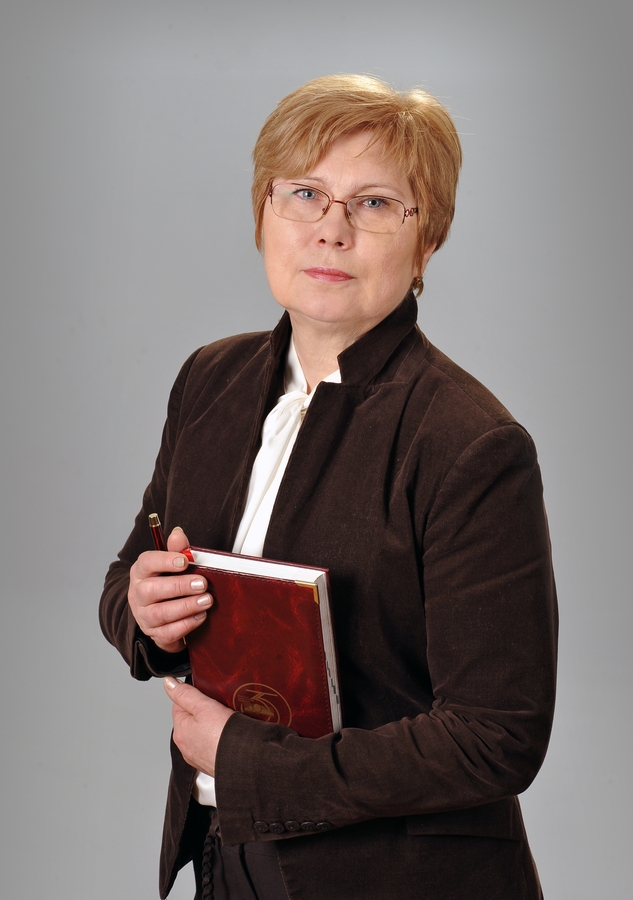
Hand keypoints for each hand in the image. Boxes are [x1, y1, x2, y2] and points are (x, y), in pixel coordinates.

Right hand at [128, 526, 211, 652]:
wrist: (161, 616)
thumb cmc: (169, 583)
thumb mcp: (173, 566)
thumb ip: (177, 550)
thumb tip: (178, 533)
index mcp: (142, 572)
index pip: (147, 562)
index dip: (165, 561)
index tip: (184, 561)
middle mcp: (138, 594)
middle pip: (152, 590)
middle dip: (179, 586)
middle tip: (202, 584)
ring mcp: (144, 616)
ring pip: (160, 613)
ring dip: (186, 607)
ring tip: (206, 601)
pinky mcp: (155, 634)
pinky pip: (168, 632)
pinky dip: (186, 625)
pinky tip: (201, 616)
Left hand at [165, 678, 234, 775]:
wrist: (245, 760)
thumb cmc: (224, 735)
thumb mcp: (204, 705)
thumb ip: (185, 693)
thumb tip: (168, 682)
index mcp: (180, 731)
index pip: (180, 705)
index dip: (196, 696)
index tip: (209, 698)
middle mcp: (185, 747)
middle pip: (192, 719)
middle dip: (204, 712)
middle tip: (220, 709)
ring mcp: (199, 757)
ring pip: (203, 733)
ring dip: (213, 727)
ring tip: (227, 722)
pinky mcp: (212, 763)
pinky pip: (213, 745)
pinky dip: (219, 739)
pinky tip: (230, 736)